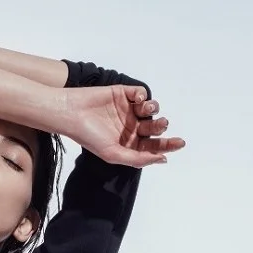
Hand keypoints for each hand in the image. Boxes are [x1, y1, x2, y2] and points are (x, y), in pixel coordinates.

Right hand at [64, 85, 184, 166]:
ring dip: (153, 110)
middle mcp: (130, 128)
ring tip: (146, 110)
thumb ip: (138, 159)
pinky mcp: (123, 94)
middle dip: (161, 126)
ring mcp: (127, 111)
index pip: (152, 146)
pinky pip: (140, 93)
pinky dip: (143, 95)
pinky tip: (137, 100)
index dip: (167, 145)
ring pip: (150, 110)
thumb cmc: (89, 137)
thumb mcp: (114, 154)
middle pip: (154, 128)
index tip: (179, 143)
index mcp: (129, 145)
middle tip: (162, 124)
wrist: (72, 114)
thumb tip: (162, 159)